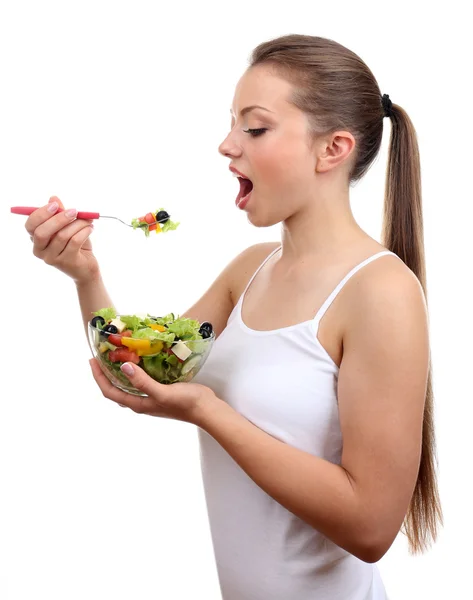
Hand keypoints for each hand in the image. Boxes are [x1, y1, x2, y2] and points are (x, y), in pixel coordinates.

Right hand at [25, 196, 99, 283]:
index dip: (41, 214)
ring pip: (62, 235)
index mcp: (36, 239)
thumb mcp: (67, 227)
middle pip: (42, 232)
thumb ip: (59, 213)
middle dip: (59, 218)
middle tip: (74, 211)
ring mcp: (52, 258)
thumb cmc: (75, 245)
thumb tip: (53, 198)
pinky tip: (90, 229)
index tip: (56, 205)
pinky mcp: (66, 262)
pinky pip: (75, 241)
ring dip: (78, 224)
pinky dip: (84, 232)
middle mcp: (40, 250)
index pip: (30, 225)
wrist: (86, 267)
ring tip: (88, 221)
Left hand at [89, 358, 217, 425]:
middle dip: (106, 374)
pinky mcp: (160, 391)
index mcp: (138, 404)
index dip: (99, 377)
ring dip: (120, 372)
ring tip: (117, 355)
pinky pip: (142, 380)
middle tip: (101, 356)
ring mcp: (151, 397)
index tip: (93, 360)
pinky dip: (136, 371)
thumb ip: (143, 382)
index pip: (110, 391)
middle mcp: (141, 402)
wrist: (206, 409)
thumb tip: (123, 367)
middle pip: (116, 388)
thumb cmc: (185, 403)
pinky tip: (140, 360)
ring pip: (129, 384)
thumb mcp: (162, 392)